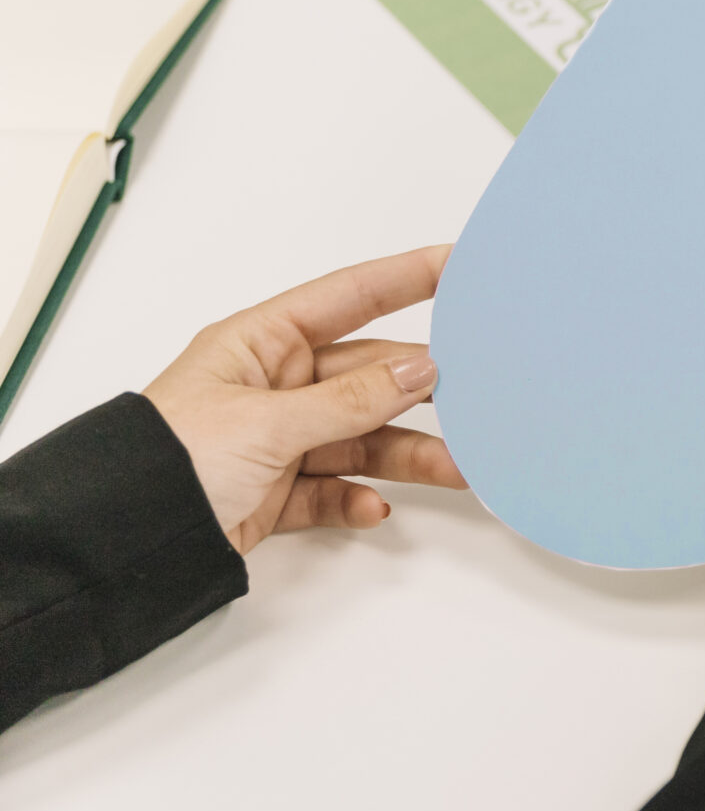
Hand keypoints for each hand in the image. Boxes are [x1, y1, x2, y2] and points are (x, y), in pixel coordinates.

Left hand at [143, 247, 465, 554]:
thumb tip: (420, 372)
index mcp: (258, 345)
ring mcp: (276, 441)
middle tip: (479, 396)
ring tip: (455, 469)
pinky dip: (358, 500)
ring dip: (407, 455)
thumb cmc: (165, 465)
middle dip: (421, 392)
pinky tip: (374, 508)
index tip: (459, 264)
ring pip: (362, 438)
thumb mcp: (266, 424)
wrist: (119, 546)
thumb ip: (350, 401)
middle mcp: (272, 387)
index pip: (347, 299)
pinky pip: (335, 489)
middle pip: (367, 377)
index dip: (404, 279)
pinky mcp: (276, 493)